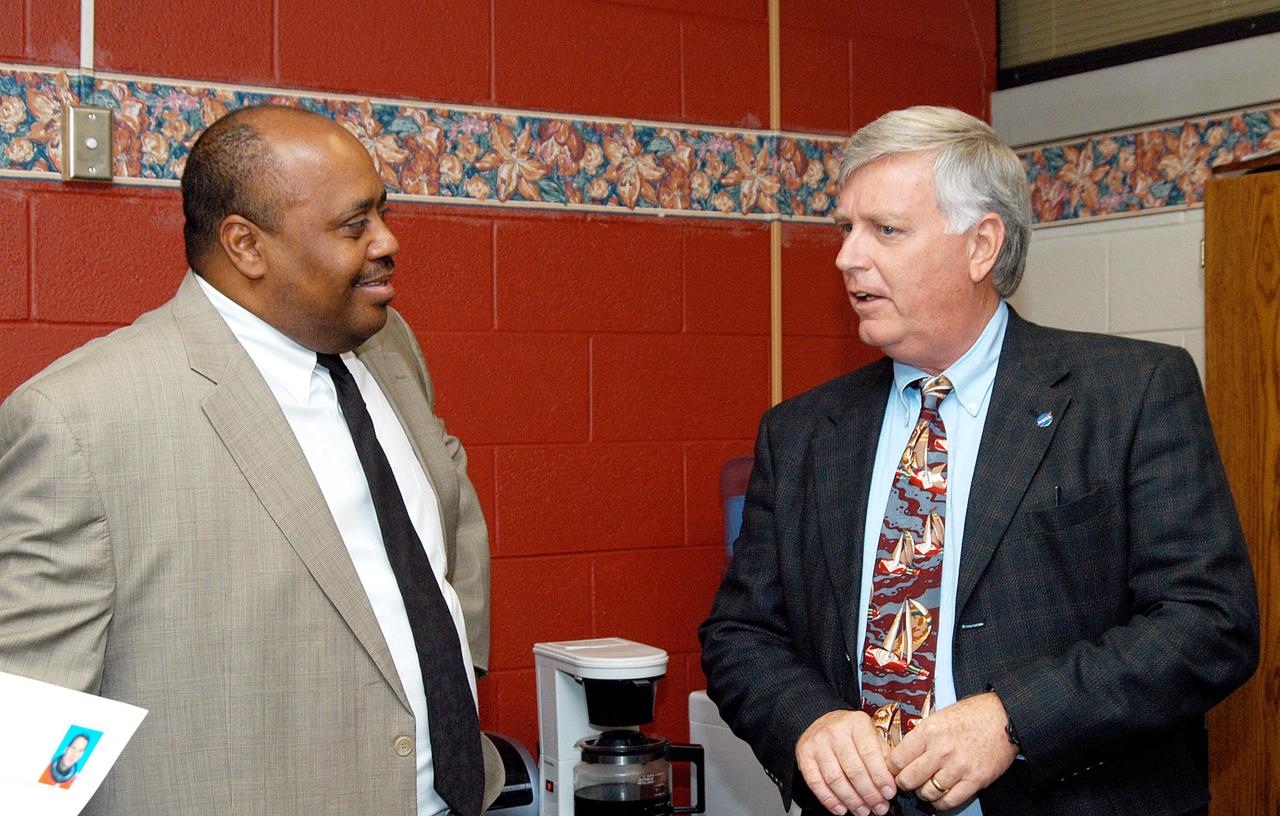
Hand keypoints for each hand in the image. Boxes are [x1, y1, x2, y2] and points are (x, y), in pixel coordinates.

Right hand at [795, 709, 896, 815]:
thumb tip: (893, 778)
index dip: (881, 777)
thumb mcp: (871, 734)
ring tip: (863, 811)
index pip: (870, 754)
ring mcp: (817, 743)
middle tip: (879, 807)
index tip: (889, 793)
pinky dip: (829, 800)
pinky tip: (841, 809)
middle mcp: (835, 730)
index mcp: (857, 723)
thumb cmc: (851, 732)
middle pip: (853, 769)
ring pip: (835, 778)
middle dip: (869, 794)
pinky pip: (815, 782)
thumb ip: (882, 753)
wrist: (822, 721)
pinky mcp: (804, 755)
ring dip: (851, 800)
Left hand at [888, 692, 1017, 810]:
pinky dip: (941, 803)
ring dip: (923, 793)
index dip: (891, 768)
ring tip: (925, 786)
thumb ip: (920, 737)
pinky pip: (950, 801)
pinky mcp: (975, 780)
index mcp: (928, 731)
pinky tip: (939, 796)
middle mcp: (941, 750)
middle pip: (908, 779)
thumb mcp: (938, 717)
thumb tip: (900, 756)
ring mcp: (959, 767)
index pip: (897, 760)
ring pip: (927, 793)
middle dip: (903, 783)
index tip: (893, 770)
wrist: (1004, 717)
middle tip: (906, 782)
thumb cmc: (970, 715)